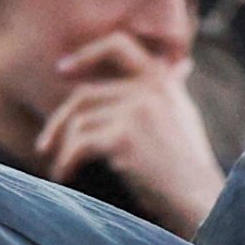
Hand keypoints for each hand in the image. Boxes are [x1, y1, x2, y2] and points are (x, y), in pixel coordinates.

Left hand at [38, 31, 223, 235]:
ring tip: (60, 168)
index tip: (62, 69)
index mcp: (161, 80)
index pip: (118, 45)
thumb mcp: (185, 115)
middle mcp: (149, 88)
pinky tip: (64, 176)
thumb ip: (173, 88)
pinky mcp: (123, 137)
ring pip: (79, 121)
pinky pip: (79, 144)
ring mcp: (136, 110)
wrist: (200, 199)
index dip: (86, 54)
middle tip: (45, 144)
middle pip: (85, 94)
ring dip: (62, 147)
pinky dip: (66, 162)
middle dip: (60, 121)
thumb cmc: (189, 165)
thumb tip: (182, 66)